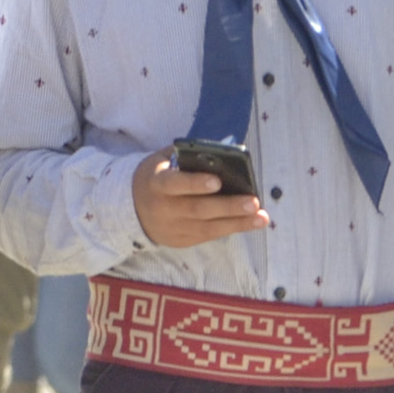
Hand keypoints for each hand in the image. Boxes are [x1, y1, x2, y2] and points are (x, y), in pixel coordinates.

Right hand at [129, 150, 267, 248]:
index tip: (217, 181)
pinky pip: (209, 236)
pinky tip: (251, 223)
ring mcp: (173, 228)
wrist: (132, 209)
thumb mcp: (162, 161)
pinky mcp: (181, 241)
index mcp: (157, 183)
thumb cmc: (156, 177)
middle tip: (252, 202)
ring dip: (237, 222)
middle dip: (227, 206)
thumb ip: (186, 156)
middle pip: (197, 209)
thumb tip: (221, 151)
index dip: (195, 183)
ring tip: (261, 217)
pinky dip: (231, 229)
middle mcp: (164, 208)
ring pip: (208, 227)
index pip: (175, 183)